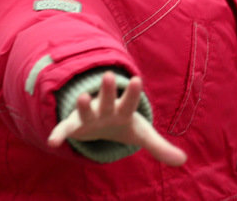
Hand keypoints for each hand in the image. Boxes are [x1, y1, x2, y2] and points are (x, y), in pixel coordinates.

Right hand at [47, 71, 186, 166]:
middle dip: (108, 89)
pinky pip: (65, 129)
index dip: (134, 93)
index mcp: (123, 110)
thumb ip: (160, 147)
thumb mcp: (141, 135)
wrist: (98, 120)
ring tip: (82, 97)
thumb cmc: (122, 124)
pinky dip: (58, 134)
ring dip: (83, 104)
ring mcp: (88, 116)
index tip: (138, 80)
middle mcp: (105, 109)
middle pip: (107, 99)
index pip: (130, 101)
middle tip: (110, 76)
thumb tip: (183, 161)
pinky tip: (52, 143)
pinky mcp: (74, 125)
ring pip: (85, 109)